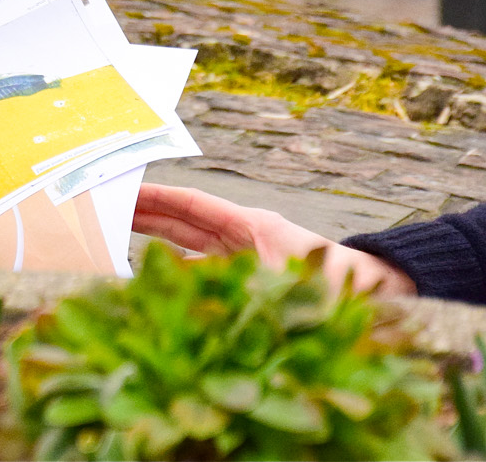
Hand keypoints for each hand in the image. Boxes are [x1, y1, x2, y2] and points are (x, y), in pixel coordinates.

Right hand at [134, 183, 415, 295]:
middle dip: (144, 211)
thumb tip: (206, 289)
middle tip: (102, 204)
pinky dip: (172, 263)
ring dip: (153, 234)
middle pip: (183, 218)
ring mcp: (244, 256)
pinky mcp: (246, 278)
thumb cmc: (344, 284)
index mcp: (252, 225)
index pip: (193, 204)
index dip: (155, 196)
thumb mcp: (294, 281)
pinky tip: (149, 268)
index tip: (121, 188)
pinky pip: (200, 265)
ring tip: (113, 227)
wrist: (383, 297)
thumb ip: (249, 283)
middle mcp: (243, 236)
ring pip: (188, 241)